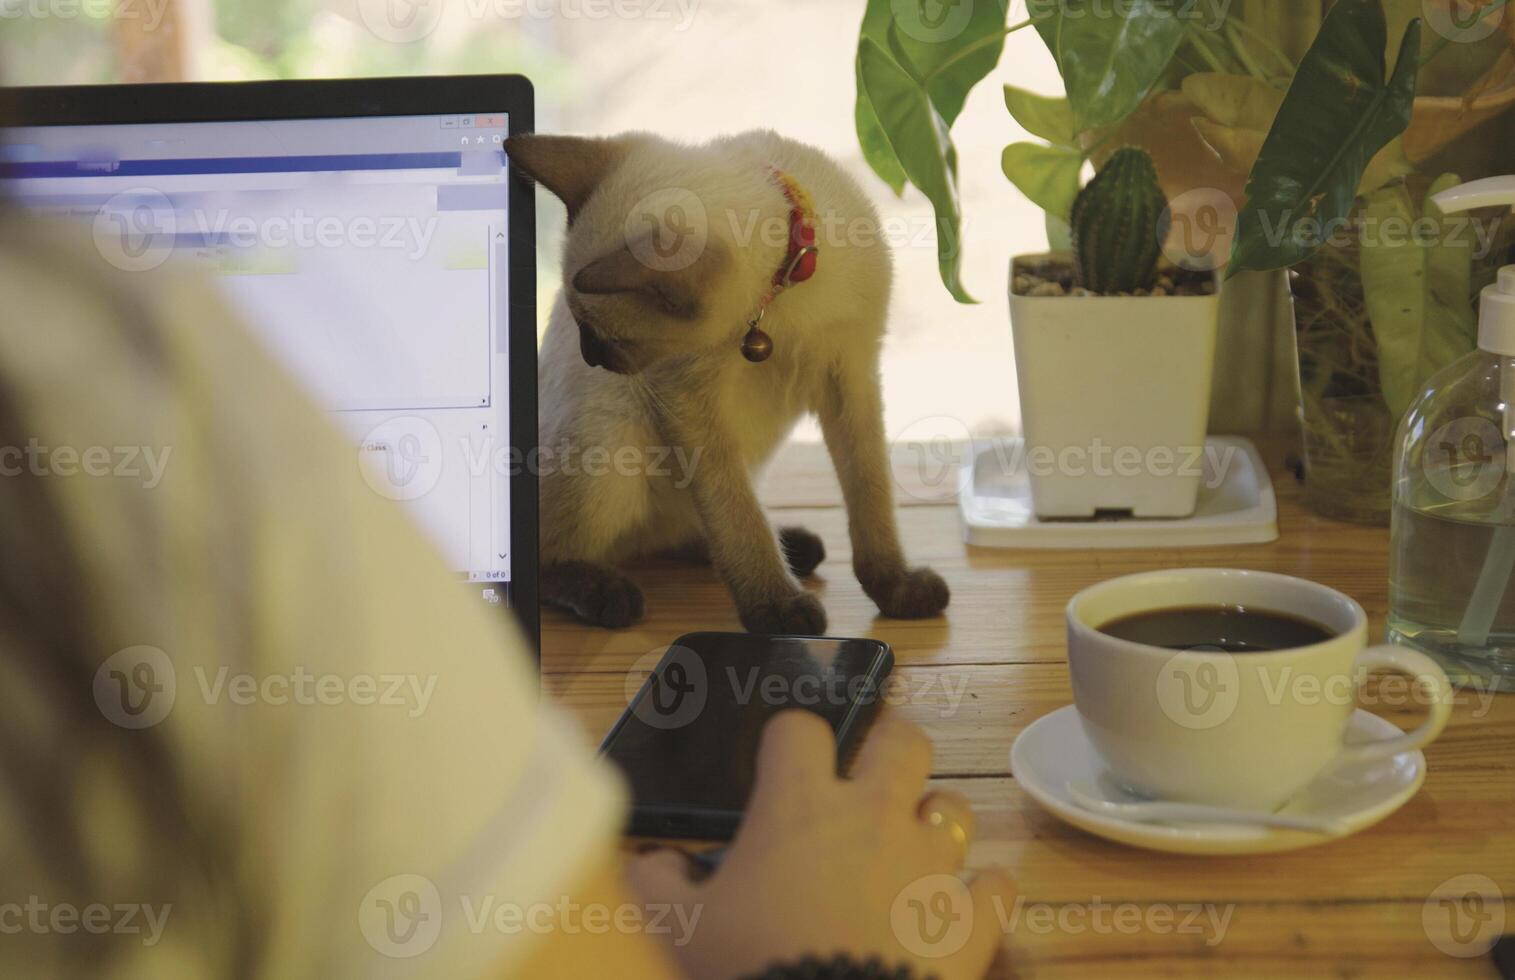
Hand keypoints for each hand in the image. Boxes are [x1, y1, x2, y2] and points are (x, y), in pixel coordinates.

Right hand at [628, 711, 1013, 979]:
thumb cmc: (749, 970)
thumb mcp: (679, 929)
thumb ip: (656, 883)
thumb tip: (653, 863)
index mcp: (800, 806)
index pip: (800, 729)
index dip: (789, 737)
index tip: (780, 760)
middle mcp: (874, 818)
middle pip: (903, 740)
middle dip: (889, 745)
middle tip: (871, 769)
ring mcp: (931, 867)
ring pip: (954, 806)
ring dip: (935, 817)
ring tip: (914, 841)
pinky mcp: (970, 922)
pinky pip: (997, 885)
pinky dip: (982, 891)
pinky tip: (963, 903)